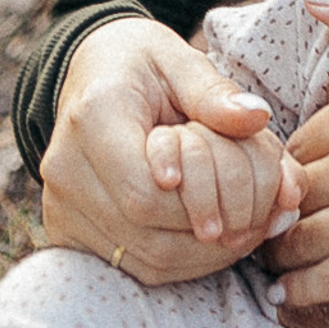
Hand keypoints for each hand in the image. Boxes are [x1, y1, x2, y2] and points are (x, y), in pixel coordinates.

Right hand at [40, 14, 298, 283]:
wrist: (90, 73)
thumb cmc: (143, 64)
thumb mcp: (180, 60)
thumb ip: (216, 93)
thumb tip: (256, 118)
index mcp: (92, 117)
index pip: (144, 190)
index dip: (198, 203)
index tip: (248, 195)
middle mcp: (66, 168)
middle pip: (146, 231)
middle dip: (215, 231)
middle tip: (267, 219)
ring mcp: (61, 207)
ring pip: (142, 260)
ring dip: (206, 255)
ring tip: (250, 229)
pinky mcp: (67, 232)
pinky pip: (131, 266)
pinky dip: (182, 262)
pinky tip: (215, 241)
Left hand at [262, 0, 328, 301]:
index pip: (296, 142)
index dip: (288, 159)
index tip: (291, 171)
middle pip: (290, 194)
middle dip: (275, 205)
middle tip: (269, 217)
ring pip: (300, 240)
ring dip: (280, 249)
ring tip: (274, 255)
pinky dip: (300, 290)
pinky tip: (284, 295)